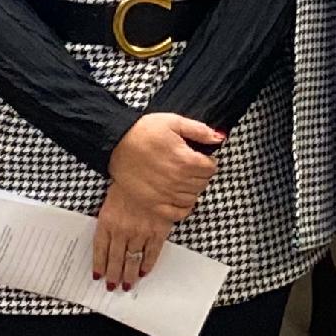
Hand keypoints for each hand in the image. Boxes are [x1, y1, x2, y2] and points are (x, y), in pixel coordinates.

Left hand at [91, 186, 172, 290]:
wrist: (150, 172)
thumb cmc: (128, 183)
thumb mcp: (110, 200)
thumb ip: (108, 221)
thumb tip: (106, 239)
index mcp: (107, 222)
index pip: (100, 250)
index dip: (99, 265)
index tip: (98, 276)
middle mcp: (122, 230)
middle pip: (116, 259)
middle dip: (114, 275)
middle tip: (113, 286)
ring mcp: (140, 231)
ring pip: (132, 259)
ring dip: (130, 274)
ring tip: (128, 285)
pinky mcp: (157, 230)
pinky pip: (152, 252)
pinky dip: (148, 263)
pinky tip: (144, 270)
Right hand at [106, 111, 226, 223]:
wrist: (116, 143)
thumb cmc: (143, 130)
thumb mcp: (174, 122)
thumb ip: (199, 130)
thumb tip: (219, 137)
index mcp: (185, 159)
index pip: (211, 168)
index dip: (209, 162)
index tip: (202, 158)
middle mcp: (177, 180)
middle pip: (203, 183)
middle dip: (201, 175)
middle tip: (191, 167)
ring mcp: (165, 194)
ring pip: (192, 198)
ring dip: (192, 189)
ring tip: (183, 179)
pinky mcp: (153, 203)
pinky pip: (177, 213)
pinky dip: (183, 208)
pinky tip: (180, 197)